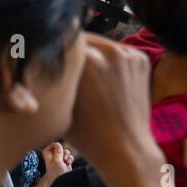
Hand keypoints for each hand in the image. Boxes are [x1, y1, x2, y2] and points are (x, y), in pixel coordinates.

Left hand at [40, 141, 73, 178]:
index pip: (47, 150)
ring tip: (67, 161)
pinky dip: (70, 160)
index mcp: (48, 159)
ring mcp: (60, 164)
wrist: (63, 185)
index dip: (52, 146)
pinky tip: (69, 164)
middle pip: (58, 151)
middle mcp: (53, 161)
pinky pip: (68, 160)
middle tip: (64, 155)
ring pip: (64, 155)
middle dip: (63, 151)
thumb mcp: (57, 161)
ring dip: (68, 156)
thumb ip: (58, 152)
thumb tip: (57, 144)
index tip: (58, 146)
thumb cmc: (57, 175)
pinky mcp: (66, 167)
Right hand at [65, 36, 161, 178]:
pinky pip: (118, 51)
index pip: (63, 40)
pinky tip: (106, 80)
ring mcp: (129, 53)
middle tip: (69, 67)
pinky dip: (110, 60)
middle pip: (83, 38)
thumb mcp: (59, 102)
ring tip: (88, 76)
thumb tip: (45, 58)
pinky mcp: (141, 59)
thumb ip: (56, 76)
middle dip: (75, 51)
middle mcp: (110, 51)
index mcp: (86, 60)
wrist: (125, 148)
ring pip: (102, 43)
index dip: (55, 49)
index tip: (51, 58)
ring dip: (93, 53)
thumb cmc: (86, 133)